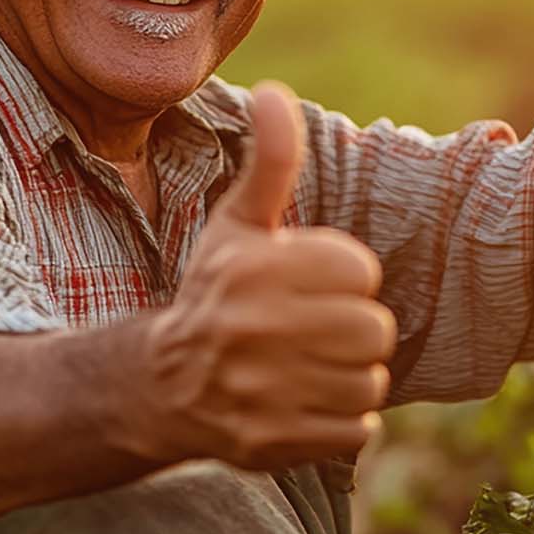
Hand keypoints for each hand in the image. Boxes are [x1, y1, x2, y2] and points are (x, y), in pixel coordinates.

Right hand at [135, 81, 394, 468]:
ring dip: (351, 377)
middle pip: (374, 331)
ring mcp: (263, 391)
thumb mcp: (238, 223)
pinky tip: (305, 404)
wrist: (159, 384)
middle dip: (354, 331)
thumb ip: (270, 160)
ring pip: (370, 383)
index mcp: (256, 268)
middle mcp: (256, 329)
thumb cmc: (214, 292)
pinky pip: (357, 430)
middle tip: (317, 331)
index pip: (363, 273)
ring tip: (311, 366)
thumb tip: (273, 90)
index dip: (346, 279)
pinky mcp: (272, 442)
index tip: (311, 286)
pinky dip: (342, 422)